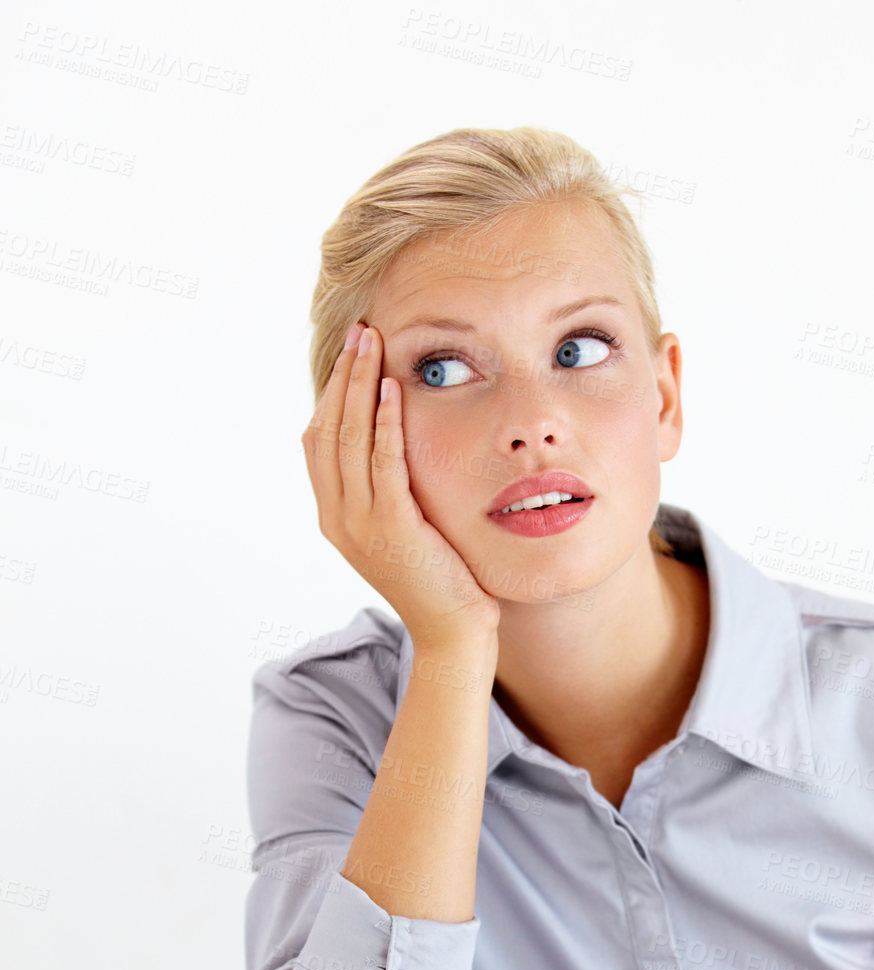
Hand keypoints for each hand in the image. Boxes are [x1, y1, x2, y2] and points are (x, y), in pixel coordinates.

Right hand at [302, 320, 500, 651]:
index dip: (330, 394)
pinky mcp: (393, 528)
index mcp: (335, 517)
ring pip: (348, 438)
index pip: (318, 443)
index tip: (349, 354)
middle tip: (358, 331)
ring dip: (358, 384)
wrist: (453, 631)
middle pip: (326, 430)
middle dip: (341, 376)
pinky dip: (383, 422)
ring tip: (372, 342)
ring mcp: (360, 524)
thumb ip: (391, 493)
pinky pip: (382, 463)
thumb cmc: (441, 580)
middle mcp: (338, 518)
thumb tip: (398, 447)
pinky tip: (392, 389)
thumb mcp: (406, 530)